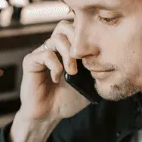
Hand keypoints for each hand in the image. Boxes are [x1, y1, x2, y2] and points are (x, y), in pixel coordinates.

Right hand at [10, 21, 89, 141]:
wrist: (49, 115)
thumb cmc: (67, 100)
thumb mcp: (89, 83)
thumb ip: (96, 68)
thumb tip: (110, 55)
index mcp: (67, 49)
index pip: (76, 28)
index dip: (85, 36)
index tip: (93, 55)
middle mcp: (53, 48)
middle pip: (64, 26)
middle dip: (77, 41)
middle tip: (83, 60)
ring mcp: (41, 53)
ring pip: (56, 38)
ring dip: (68, 55)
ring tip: (72, 72)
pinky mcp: (31, 62)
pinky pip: (45, 54)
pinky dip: (55, 65)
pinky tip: (56, 78)